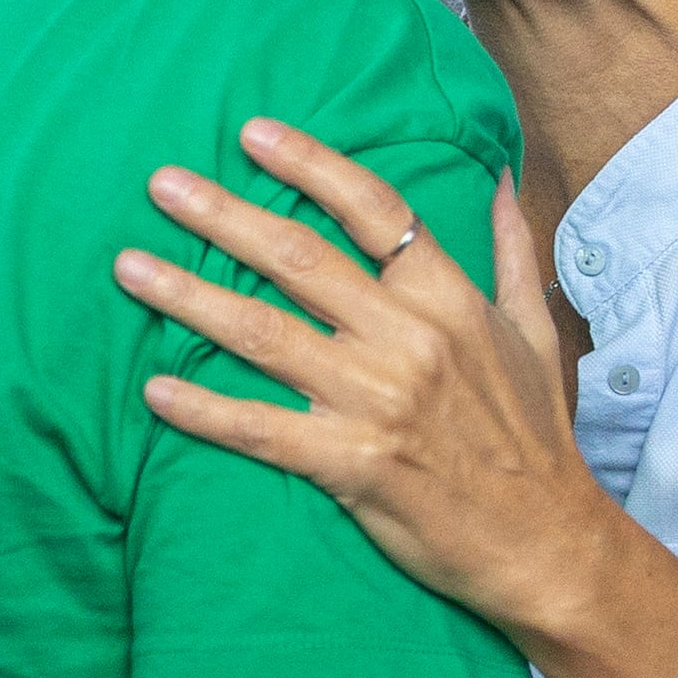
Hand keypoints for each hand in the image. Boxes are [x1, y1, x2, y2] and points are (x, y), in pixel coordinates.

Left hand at [117, 117, 633, 632]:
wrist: (546, 542)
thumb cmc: (534, 438)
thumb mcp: (534, 333)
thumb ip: (511, 252)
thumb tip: (501, 181)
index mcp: (448, 299)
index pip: (372, 209)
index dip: (309, 165)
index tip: (252, 135)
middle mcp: (407, 338)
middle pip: (298, 257)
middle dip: (222, 215)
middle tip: (162, 184)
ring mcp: (376, 400)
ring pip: (263, 333)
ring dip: (189, 296)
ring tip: (131, 268)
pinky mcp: (351, 463)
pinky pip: (260, 428)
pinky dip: (204, 409)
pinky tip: (155, 391)